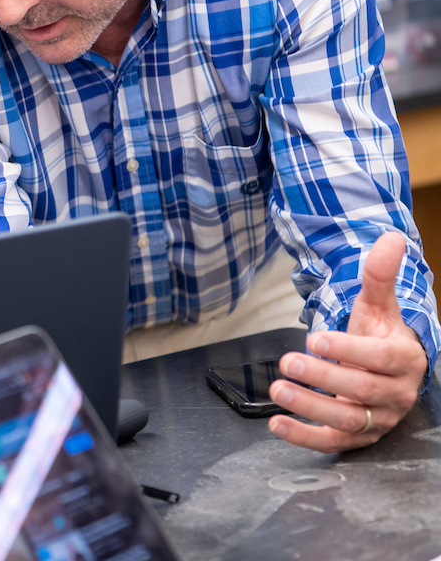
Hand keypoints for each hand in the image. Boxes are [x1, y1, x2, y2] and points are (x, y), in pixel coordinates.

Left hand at [268, 232, 427, 451]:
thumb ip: (380, 275)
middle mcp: (394, 393)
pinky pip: (332, 442)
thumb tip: (390, 239)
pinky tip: (277, 424)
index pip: (381, 357)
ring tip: (277, 390)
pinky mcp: (357, 438)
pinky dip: (303, 436)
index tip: (315, 339)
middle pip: (361, 390)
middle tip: (287, 362)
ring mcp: (377, 418)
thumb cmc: (380, 337)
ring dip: (309, 407)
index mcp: (404, 359)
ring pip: (347, 420)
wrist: (387, 371)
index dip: (349, 349)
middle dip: (322, 377)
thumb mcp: (378, 306)